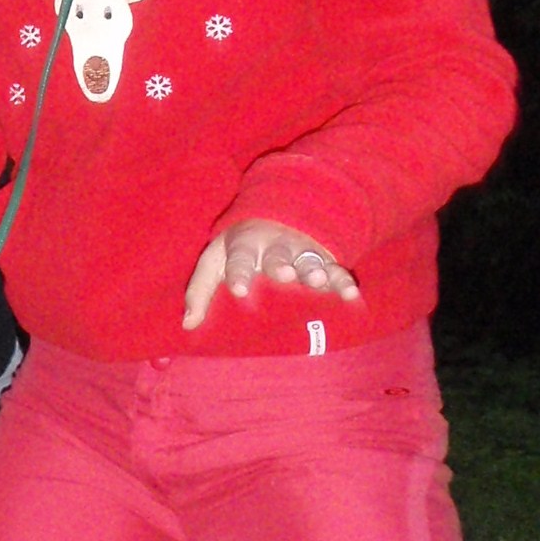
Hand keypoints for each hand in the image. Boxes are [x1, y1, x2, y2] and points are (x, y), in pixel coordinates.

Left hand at [183, 220, 360, 329]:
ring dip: (315, 271)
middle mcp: (274, 247)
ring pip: (309, 260)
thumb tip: (187, 325)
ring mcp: (300, 252)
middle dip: (281, 265)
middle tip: (285, 276)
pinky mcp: (323, 260)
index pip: (238, 257)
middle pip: (278, 255)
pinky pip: (335, 270)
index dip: (238, 271)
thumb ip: (199, 292)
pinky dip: (343, 282)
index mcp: (244, 245)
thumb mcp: (213, 263)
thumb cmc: (237, 250)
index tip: (239, 289)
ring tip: (320, 283)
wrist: (274, 216)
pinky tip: (351, 296)